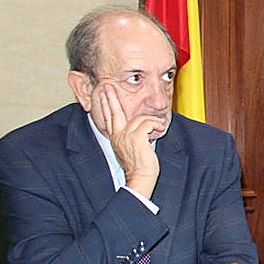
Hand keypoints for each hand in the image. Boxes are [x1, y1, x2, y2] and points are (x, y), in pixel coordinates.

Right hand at [92, 82, 162, 198]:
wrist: (141, 178)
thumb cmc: (140, 165)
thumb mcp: (131, 148)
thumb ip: (131, 136)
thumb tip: (139, 128)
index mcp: (115, 137)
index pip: (109, 117)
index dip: (105, 104)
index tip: (103, 92)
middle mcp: (118, 135)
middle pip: (114, 112)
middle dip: (111, 98)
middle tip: (107, 86)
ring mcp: (126, 136)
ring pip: (140, 118)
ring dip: (153, 121)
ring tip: (160, 126)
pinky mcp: (136, 138)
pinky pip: (148, 123)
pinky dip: (157, 125)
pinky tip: (160, 129)